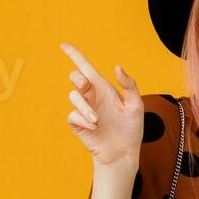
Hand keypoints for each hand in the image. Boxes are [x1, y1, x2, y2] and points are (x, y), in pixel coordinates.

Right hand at [60, 42, 142, 169]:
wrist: (123, 153)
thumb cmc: (131, 129)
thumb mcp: (136, 106)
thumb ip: (129, 86)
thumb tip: (117, 67)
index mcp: (104, 89)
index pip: (86, 68)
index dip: (75, 55)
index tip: (63, 45)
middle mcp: (92, 97)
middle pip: (75, 78)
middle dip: (77, 79)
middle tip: (86, 86)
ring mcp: (84, 110)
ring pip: (73, 96)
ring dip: (84, 107)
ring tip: (98, 120)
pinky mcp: (78, 124)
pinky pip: (72, 115)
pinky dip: (82, 119)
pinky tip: (94, 127)